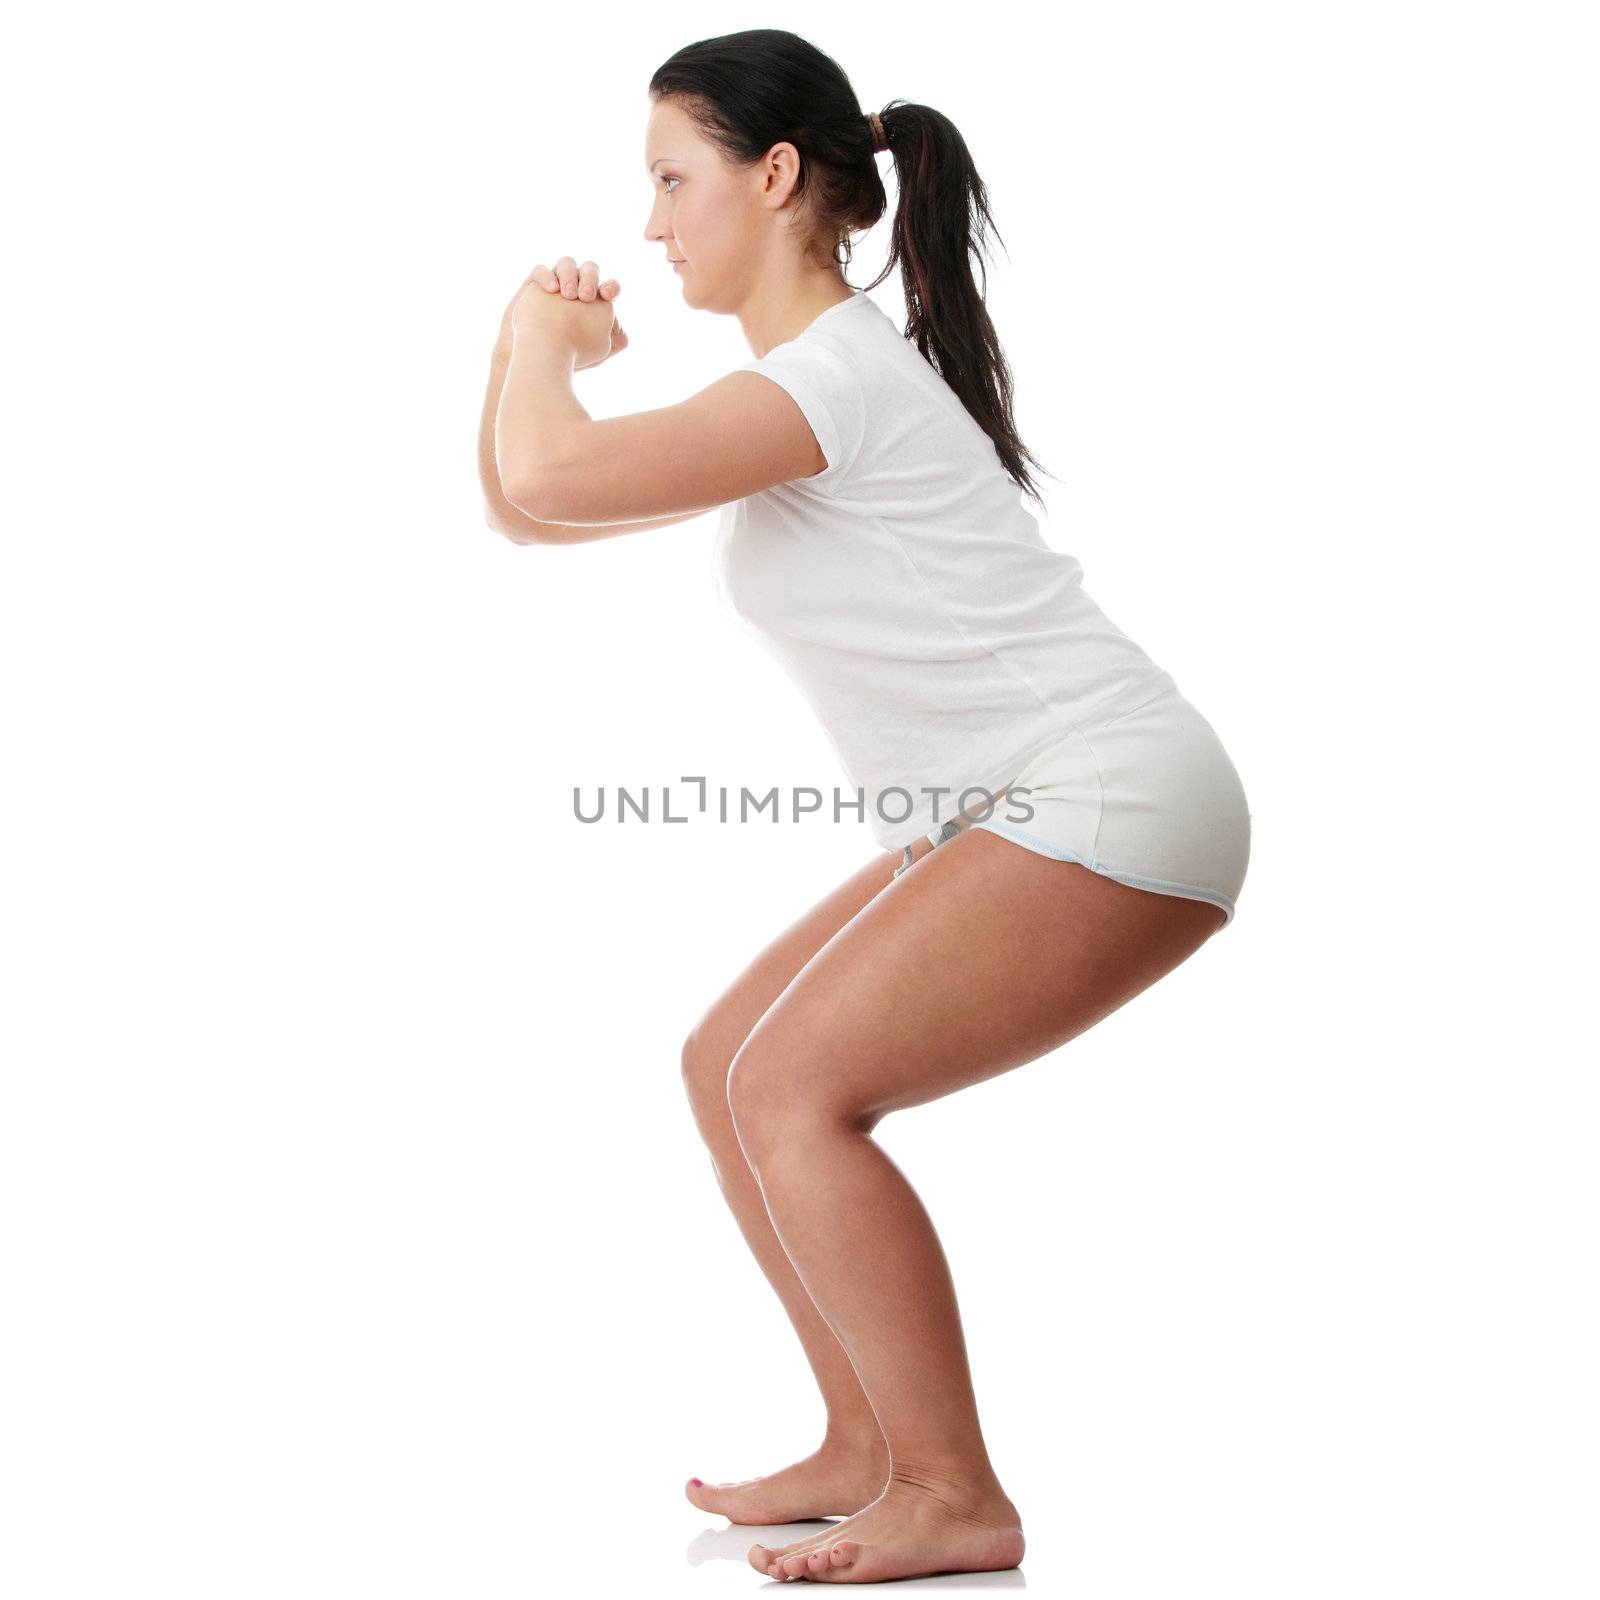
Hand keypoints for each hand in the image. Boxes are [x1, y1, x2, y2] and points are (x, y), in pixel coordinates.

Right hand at [508, 256, 627, 370]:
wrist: (536, 358)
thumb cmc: (568, 356)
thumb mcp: (597, 352)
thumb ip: (615, 342)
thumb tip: (622, 333)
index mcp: (596, 304)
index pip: (609, 287)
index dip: (611, 287)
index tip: (608, 296)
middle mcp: (577, 290)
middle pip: (590, 270)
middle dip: (590, 279)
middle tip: (585, 296)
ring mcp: (556, 286)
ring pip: (567, 265)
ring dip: (570, 276)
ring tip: (569, 295)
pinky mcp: (534, 287)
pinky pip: (540, 272)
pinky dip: (547, 277)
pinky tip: (552, 290)